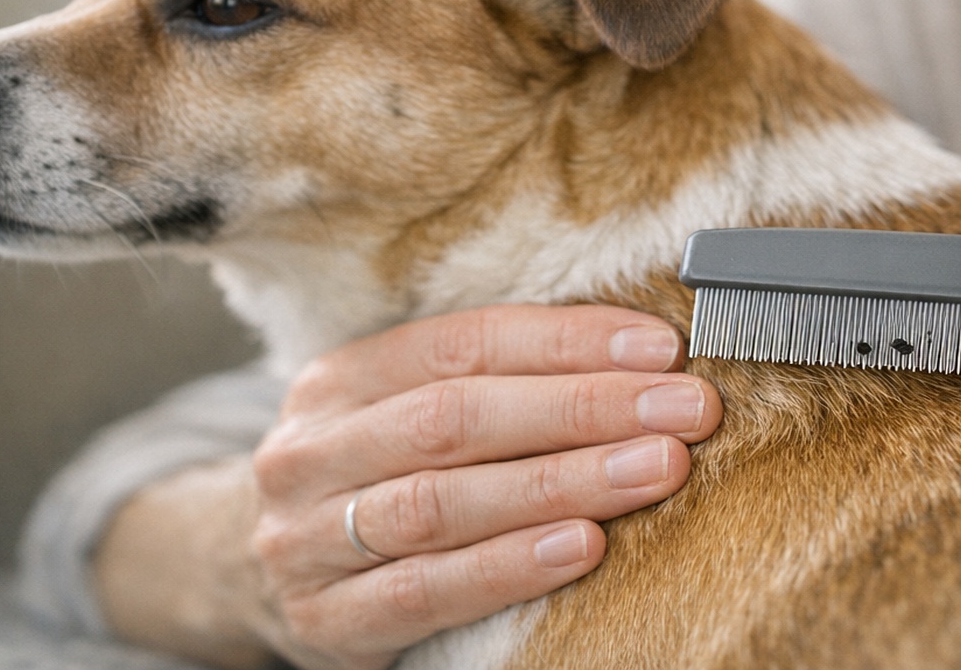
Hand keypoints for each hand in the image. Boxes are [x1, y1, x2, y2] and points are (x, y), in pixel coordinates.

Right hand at [246, 305, 720, 669]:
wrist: (276, 583)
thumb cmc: (386, 480)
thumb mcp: (417, 417)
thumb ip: (508, 383)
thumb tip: (648, 356)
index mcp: (340, 381)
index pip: (467, 342)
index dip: (569, 340)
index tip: (663, 347)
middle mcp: (311, 452)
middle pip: (459, 417)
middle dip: (586, 408)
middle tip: (684, 411)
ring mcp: (305, 540)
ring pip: (445, 503)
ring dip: (564, 482)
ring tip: (655, 470)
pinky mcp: (325, 620)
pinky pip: (426, 590)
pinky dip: (510, 567)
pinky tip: (583, 547)